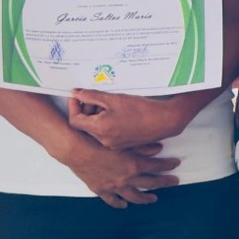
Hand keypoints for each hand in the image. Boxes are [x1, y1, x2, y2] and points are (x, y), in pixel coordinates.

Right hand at [57, 133, 178, 206]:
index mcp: (133, 164)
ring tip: (154, 199)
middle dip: (164, 182)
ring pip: (134, 196)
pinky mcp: (101, 190)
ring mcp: (114, 186)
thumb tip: (159, 148)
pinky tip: (125, 205)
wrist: (75, 150)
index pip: (157, 166)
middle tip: (174, 182)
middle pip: (150, 183)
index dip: (168, 165)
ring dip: (146, 198)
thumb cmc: (96, 141)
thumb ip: (142, 145)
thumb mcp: (122, 141)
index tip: (176, 164)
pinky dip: (120, 203)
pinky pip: (113, 200)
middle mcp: (126, 178)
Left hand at [66, 91, 191, 149]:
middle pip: (86, 126)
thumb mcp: (113, 99)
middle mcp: (104, 141)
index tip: (77, 96)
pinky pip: (107, 134)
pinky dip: (107, 123)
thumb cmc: (141, 109)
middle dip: (87, 110)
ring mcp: (113, 145)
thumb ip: (92, 96)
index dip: (74, 107)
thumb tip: (77, 93)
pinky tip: (117, 113)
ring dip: (97, 116)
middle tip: (94, 97)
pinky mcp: (122, 145)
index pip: (75, 121)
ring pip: (96, 130)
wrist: (164, 121)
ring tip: (108, 103)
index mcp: (100, 130)